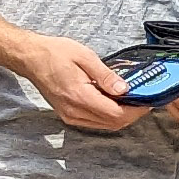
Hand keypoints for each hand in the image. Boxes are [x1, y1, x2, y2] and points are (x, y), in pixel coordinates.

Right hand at [13, 30, 143, 133]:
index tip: (148, 101)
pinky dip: (108, 115)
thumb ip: (106, 75)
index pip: (116, 114)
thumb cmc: (54, 53)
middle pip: (113, 123)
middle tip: (144, 100)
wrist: (30, 58)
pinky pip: (95, 122)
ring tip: (131, 99)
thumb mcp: (84, 56)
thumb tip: (124, 89)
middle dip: (132, 114)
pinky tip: (114, 102)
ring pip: (105, 125)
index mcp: (80, 96)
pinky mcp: (68, 115)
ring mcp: (70, 116)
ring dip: (121, 116)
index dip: (136, 110)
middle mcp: (74, 111)